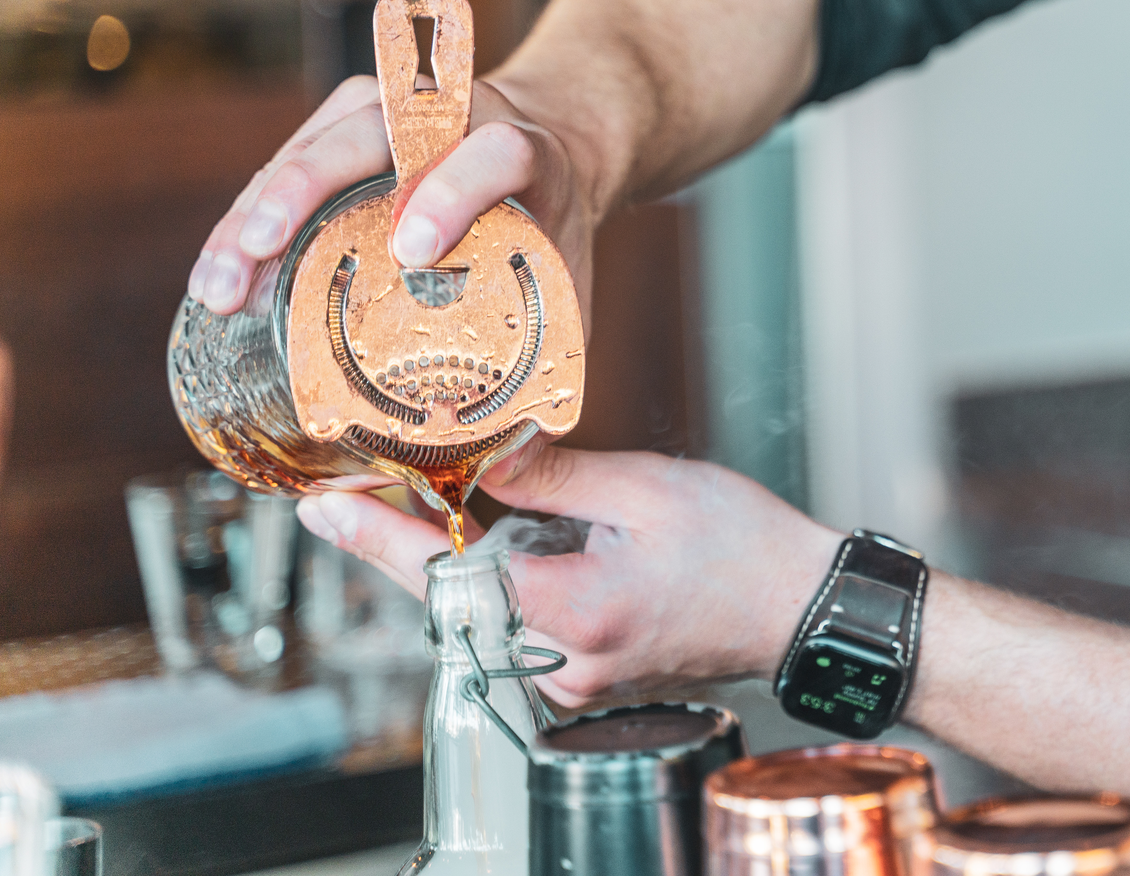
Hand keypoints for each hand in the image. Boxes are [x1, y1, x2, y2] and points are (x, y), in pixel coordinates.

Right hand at [187, 74, 598, 326]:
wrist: (546, 151)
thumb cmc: (549, 228)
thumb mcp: (567, 282)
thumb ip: (549, 357)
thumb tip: (506, 472)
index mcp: (524, 151)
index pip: (494, 155)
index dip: (453, 194)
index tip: (412, 248)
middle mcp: (447, 120)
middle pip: (365, 136)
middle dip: (301, 196)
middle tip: (257, 263)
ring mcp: (387, 116)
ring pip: (310, 149)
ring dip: (252, 216)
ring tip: (219, 288)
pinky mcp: (343, 127)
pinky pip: (285, 165)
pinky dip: (247, 220)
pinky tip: (220, 277)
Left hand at [296, 448, 843, 706]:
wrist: (801, 608)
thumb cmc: (744, 549)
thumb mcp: (647, 490)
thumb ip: (555, 476)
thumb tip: (485, 451)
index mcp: (575, 611)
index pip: (450, 576)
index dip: (381, 538)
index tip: (327, 509)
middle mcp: (566, 662)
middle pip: (455, 603)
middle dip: (414, 542)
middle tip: (364, 490)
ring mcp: (576, 678)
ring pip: (487, 616)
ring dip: (469, 560)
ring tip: (469, 504)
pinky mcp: (589, 676)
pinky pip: (522, 628)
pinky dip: (507, 582)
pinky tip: (520, 541)